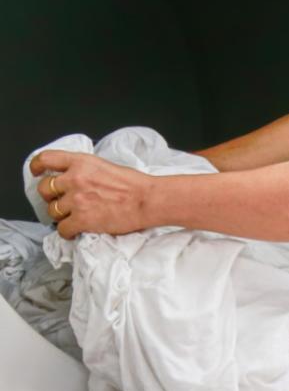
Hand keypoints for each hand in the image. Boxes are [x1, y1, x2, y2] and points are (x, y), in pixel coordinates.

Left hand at [29, 150, 155, 239]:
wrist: (148, 200)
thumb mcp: (106, 166)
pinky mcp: (81, 219)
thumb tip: (74, 178)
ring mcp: (76, 200)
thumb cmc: (135, 185)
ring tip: (74, 217)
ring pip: (52, 211)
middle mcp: (75, 179)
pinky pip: (62, 229)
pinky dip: (68, 232)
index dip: (37, 166)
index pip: (46, 158)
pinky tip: (77, 230)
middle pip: (44, 188)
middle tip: (60, 201)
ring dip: (61, 215)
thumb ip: (86, 170)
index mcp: (82, 163)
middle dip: (50, 196)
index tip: (37, 172)